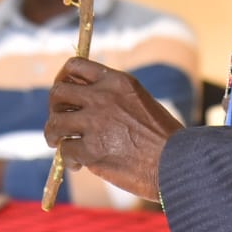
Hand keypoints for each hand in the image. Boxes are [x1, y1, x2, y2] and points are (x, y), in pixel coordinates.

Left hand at [44, 56, 184, 201]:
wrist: (177, 162)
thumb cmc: (163, 137)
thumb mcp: (139, 101)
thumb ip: (112, 98)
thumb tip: (82, 105)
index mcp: (117, 81)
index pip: (75, 65)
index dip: (62, 78)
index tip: (62, 93)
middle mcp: (102, 97)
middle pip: (57, 92)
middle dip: (54, 108)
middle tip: (59, 121)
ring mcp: (95, 123)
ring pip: (55, 123)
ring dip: (54, 135)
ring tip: (60, 144)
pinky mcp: (91, 150)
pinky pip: (65, 151)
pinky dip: (69, 160)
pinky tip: (80, 165)